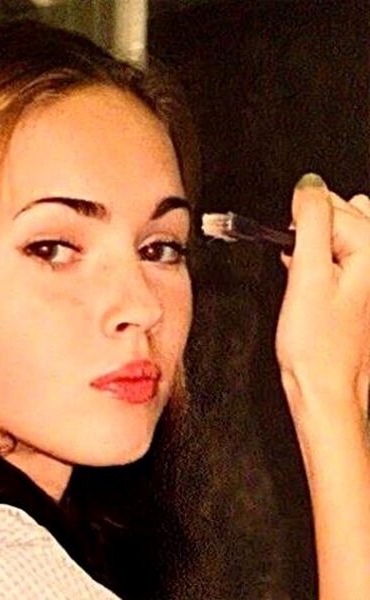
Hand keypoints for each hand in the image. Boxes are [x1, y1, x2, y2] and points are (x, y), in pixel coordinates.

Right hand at [275, 173, 369, 422]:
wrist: (327, 388)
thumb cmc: (318, 345)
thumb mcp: (307, 274)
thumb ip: (311, 223)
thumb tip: (310, 185)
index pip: (334, 207)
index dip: (302, 224)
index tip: (290, 246)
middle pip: (345, 218)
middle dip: (315, 234)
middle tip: (302, 267)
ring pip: (344, 238)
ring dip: (319, 249)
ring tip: (307, 278)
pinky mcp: (366, 293)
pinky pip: (345, 259)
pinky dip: (325, 266)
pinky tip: (312, 287)